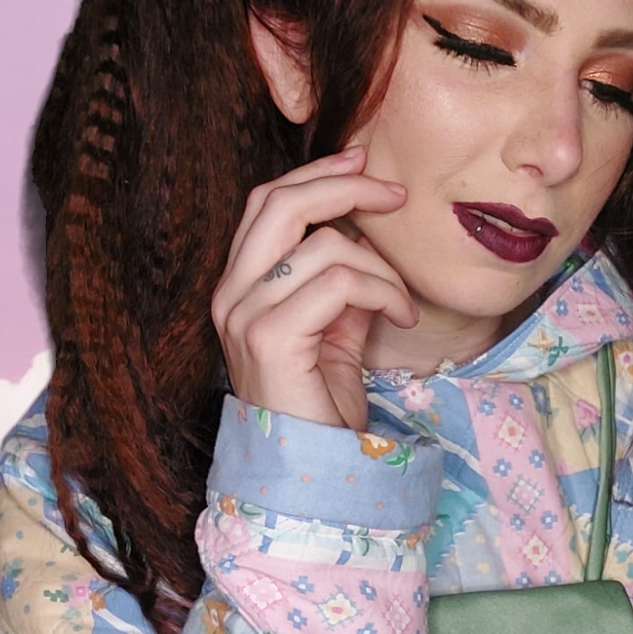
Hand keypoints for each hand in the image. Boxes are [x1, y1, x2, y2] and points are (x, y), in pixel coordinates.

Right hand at [210, 144, 417, 429]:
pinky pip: (338, 282)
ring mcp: (245, 315)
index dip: (317, 175)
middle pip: (280, 202)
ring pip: (324, 245)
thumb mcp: (335, 331)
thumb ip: (342, 283)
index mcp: (239, 287)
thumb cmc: (321, 406)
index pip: (266, 203)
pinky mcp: (271, 337)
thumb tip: (367, 236)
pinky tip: (400, 316)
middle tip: (395, 198)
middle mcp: (230, 295)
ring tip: (402, 301)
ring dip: (381, 268)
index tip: (364, 165)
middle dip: (345, 187)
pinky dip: (382, 291)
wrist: (309, 468)